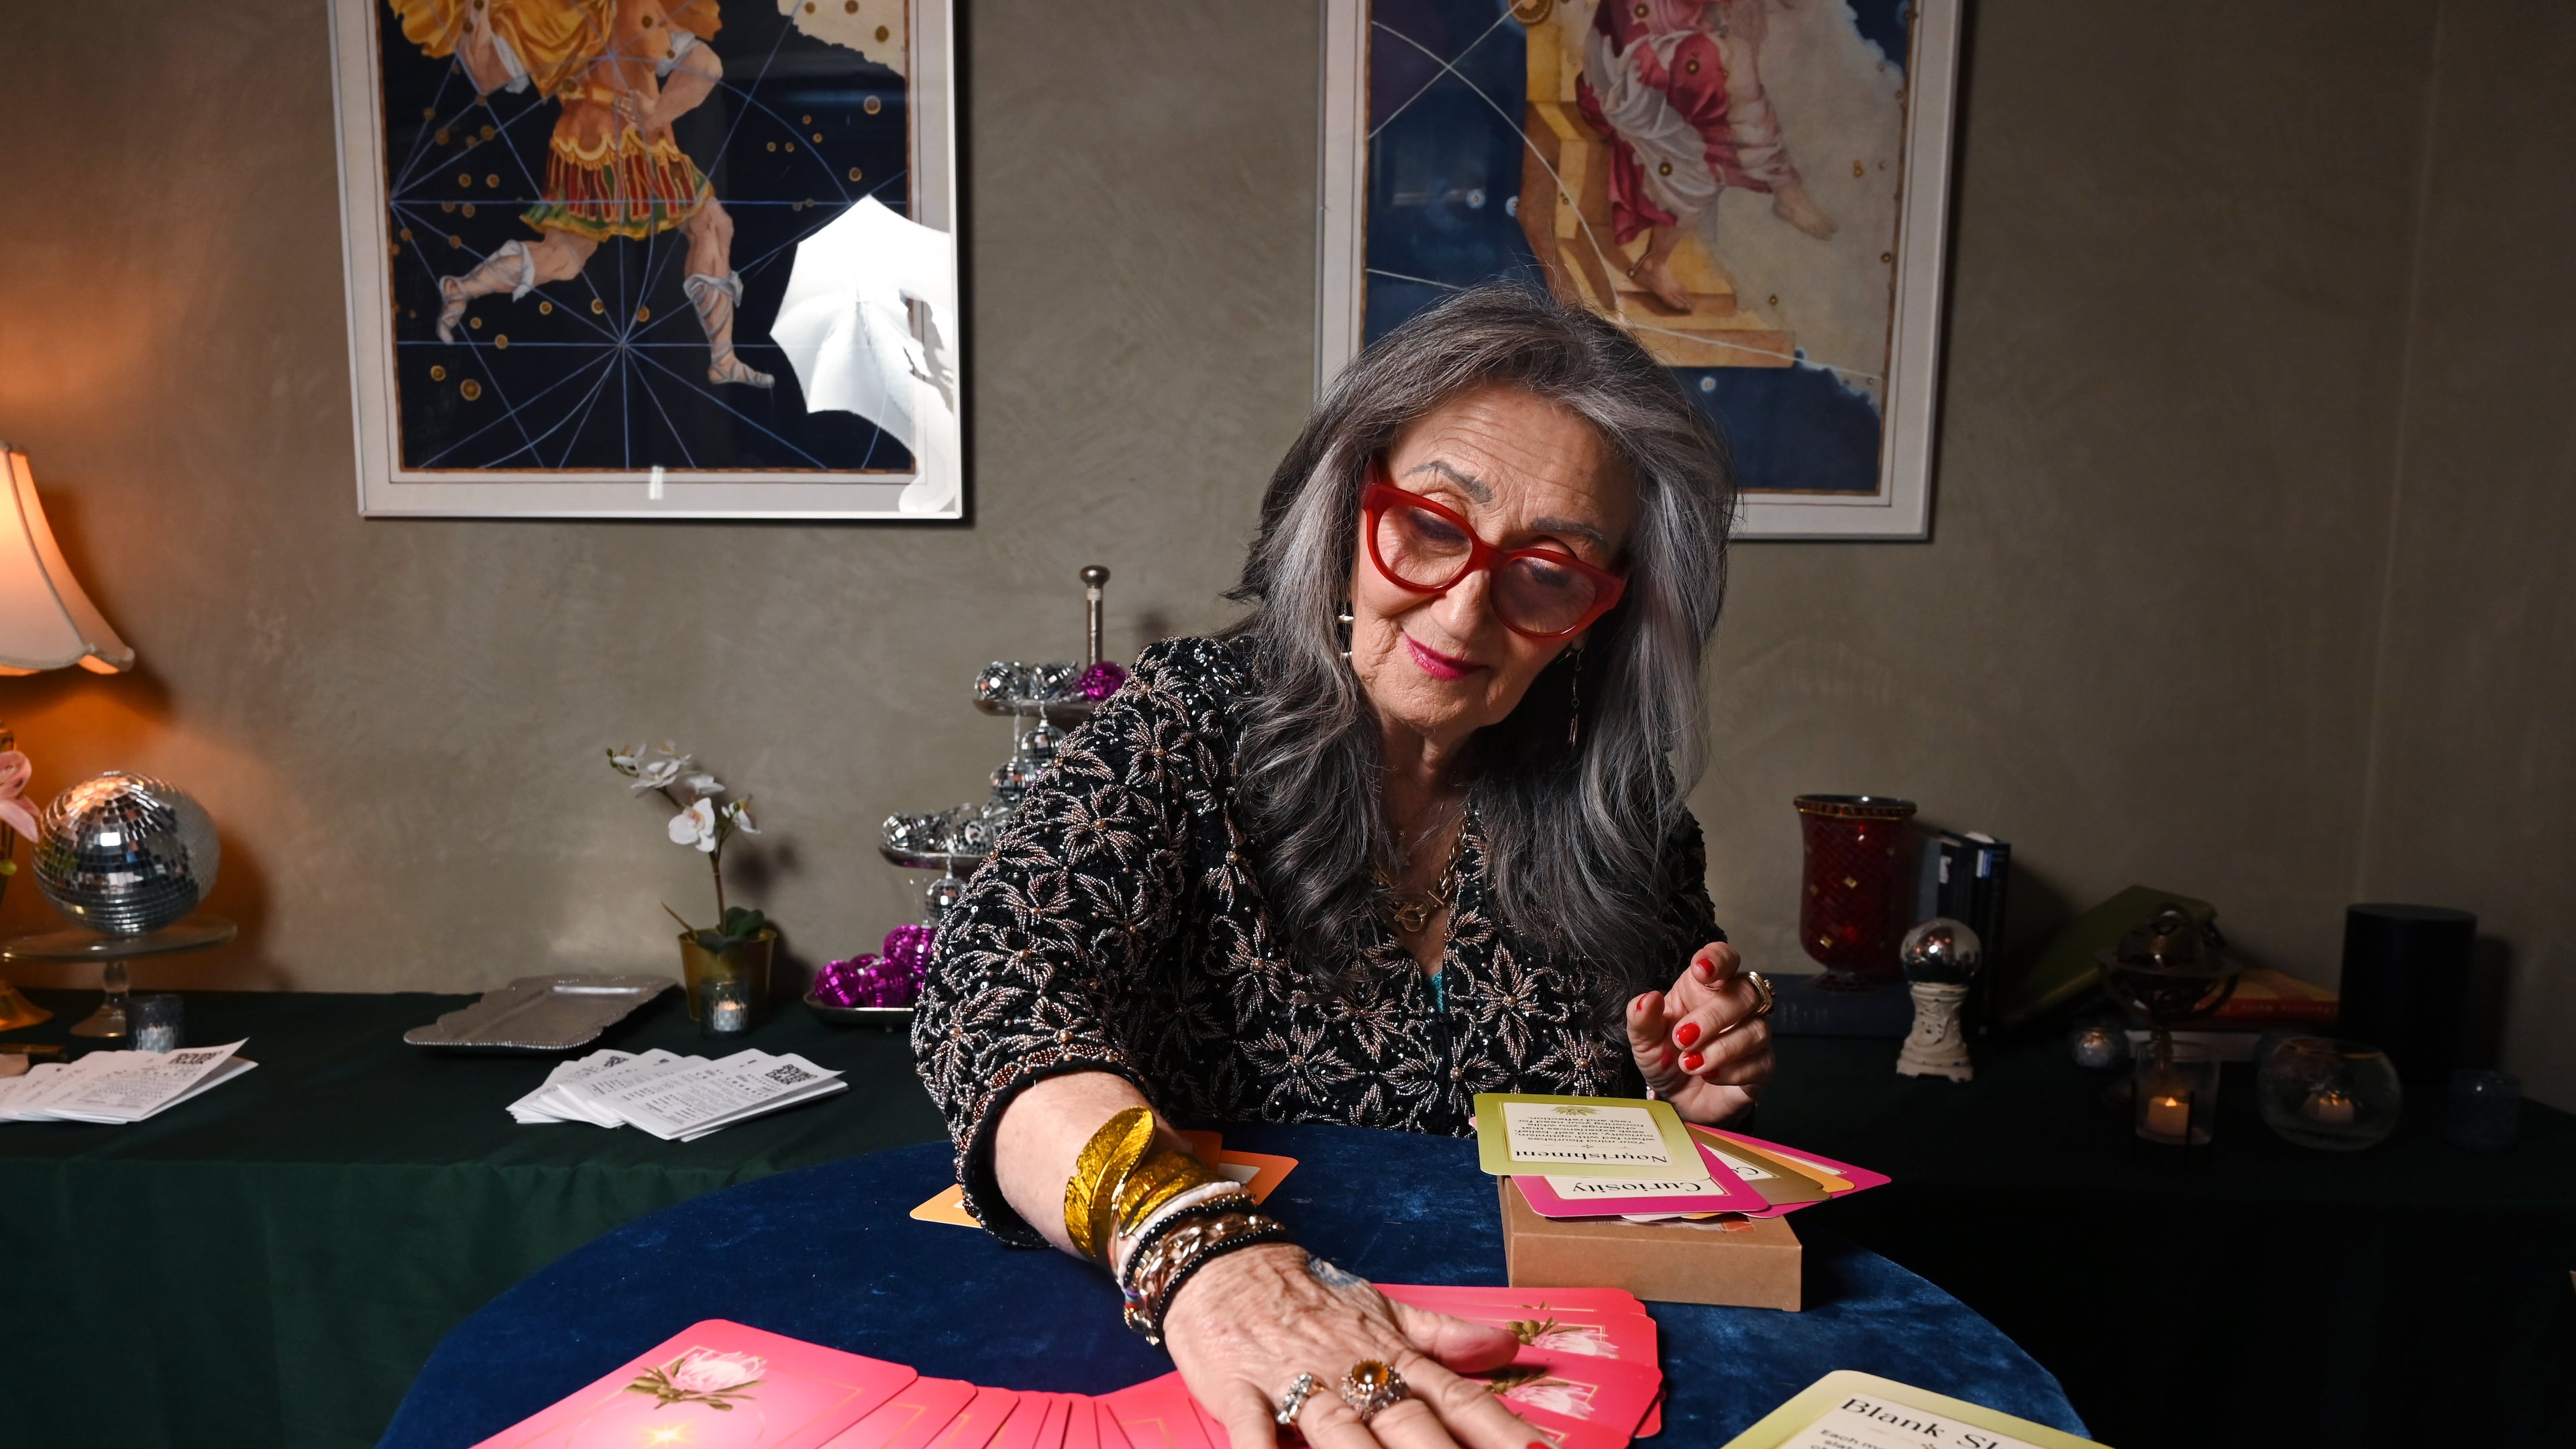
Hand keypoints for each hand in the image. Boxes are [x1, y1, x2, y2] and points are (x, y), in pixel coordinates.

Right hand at [1164, 1242, 1545, 1448]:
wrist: (1221, 1262)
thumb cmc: (1306, 1296)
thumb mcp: (1380, 1310)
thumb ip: (1442, 1335)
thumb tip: (1506, 1344)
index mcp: (1389, 1354)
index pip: (1456, 1398)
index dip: (1499, 1430)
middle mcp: (1350, 1370)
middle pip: (1408, 1423)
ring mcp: (1295, 1381)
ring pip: (1340, 1431)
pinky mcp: (1240, 1390)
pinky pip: (1254, 1430)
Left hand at [1626, 941, 1772, 1124]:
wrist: (1679, 1099)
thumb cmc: (1666, 1058)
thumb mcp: (1643, 1040)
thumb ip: (1641, 1018)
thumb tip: (1648, 998)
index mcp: (1705, 987)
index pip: (1724, 958)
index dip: (1718, 959)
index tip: (1701, 971)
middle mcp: (1735, 1005)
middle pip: (1746, 993)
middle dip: (1714, 1016)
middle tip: (1683, 1038)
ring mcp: (1752, 1034)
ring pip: (1757, 1029)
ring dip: (1721, 1049)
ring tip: (1689, 1064)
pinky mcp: (1763, 1065)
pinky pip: (1761, 1062)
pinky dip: (1731, 1072)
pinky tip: (1709, 1076)